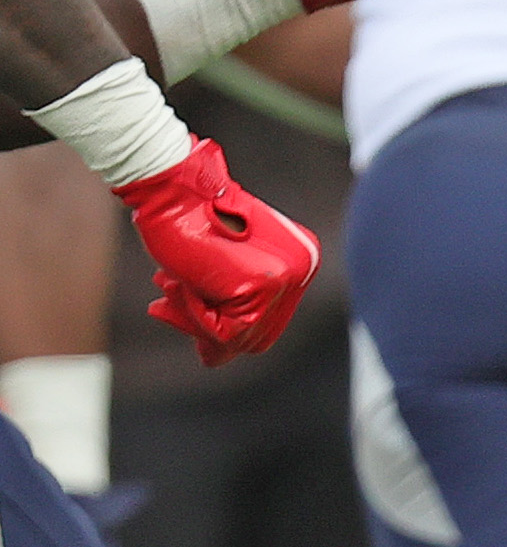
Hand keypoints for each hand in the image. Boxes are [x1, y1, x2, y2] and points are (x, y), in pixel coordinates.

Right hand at [118, 139, 317, 361]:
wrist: (174, 188)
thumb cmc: (187, 221)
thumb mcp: (218, 268)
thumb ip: (229, 304)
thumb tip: (217, 358)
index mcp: (299, 261)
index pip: (266, 320)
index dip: (220, 326)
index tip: (180, 305)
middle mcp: (302, 269)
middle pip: (258, 336)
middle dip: (207, 331)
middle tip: (163, 305)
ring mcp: (286, 278)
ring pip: (239, 338)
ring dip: (192, 320)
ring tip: (167, 285)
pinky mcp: (261, 286)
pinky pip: (223, 331)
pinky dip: (190, 315)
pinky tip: (173, 282)